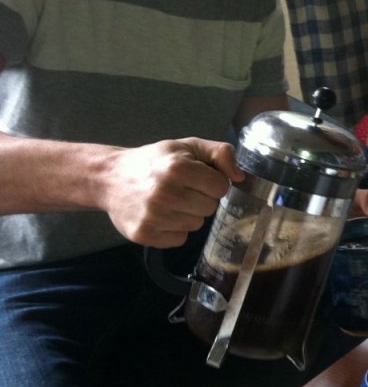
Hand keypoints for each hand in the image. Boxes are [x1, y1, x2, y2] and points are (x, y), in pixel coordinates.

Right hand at [102, 138, 242, 247]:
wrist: (109, 178)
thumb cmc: (155, 161)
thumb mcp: (188, 147)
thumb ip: (220, 153)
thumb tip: (240, 176)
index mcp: (178, 168)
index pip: (221, 187)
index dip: (213, 182)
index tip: (198, 178)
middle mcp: (165, 193)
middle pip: (210, 208)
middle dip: (201, 198)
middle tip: (182, 189)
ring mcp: (153, 216)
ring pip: (196, 225)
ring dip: (188, 214)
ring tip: (170, 201)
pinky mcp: (144, 234)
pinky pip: (180, 239)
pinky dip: (174, 229)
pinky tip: (161, 215)